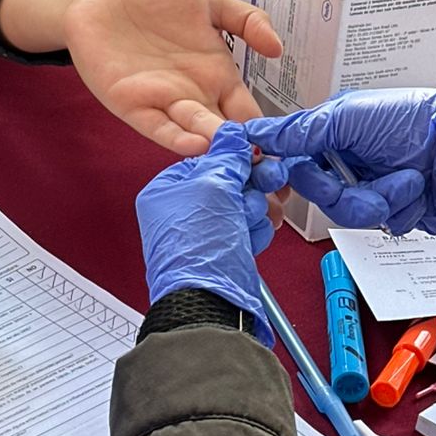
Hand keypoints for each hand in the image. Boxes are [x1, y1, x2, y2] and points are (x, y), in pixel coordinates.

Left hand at [61, 0, 282, 155]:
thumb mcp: (208, 1)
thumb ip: (247, 20)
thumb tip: (278, 49)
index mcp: (217, 76)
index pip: (249, 114)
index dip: (268, 133)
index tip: (289, 152)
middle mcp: (196, 96)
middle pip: (227, 134)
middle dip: (247, 157)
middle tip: (271, 178)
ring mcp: (165, 103)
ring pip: (196, 133)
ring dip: (216, 148)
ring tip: (238, 159)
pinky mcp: (133, 105)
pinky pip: (158, 127)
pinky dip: (176, 139)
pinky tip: (196, 146)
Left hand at [136, 120, 275, 338]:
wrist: (211, 304)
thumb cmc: (198, 251)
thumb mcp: (213, 188)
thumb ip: (227, 156)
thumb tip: (233, 132)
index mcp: (166, 192)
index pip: (208, 159)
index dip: (236, 158)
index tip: (258, 156)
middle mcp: (182, 212)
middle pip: (228, 182)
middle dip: (250, 186)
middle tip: (268, 183)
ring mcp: (204, 233)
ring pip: (242, 205)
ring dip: (255, 209)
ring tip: (253, 218)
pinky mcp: (224, 251)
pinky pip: (247, 229)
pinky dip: (255, 231)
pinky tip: (254, 237)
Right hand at [228, 88, 435, 233]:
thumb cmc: (414, 120)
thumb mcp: (350, 117)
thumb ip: (302, 130)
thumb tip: (259, 132)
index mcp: (331, 133)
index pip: (293, 160)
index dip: (291, 172)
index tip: (286, 176)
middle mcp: (346, 161)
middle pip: (318, 194)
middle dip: (346, 191)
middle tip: (365, 177)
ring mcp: (368, 186)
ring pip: (348, 213)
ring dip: (380, 198)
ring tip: (405, 178)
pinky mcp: (391, 209)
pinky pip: (379, 223)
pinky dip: (400, 206)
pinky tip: (415, 187)